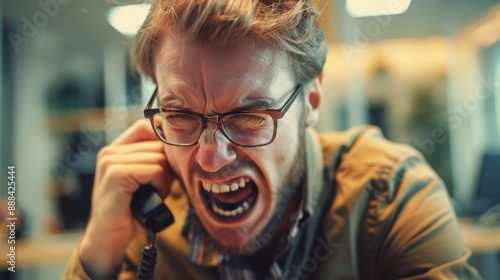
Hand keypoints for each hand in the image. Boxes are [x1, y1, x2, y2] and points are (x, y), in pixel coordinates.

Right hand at [78, 120, 170, 277]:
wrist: (110, 237)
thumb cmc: (133, 209)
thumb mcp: (146, 178)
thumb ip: (157, 159)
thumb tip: (184, 143)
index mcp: (116, 149)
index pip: (147, 126)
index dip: (164, 142)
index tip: (172, 161)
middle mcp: (110, 151)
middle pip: (158, 144)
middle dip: (167, 167)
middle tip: (159, 188)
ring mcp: (111, 161)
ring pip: (159, 158)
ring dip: (164, 180)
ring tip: (153, 194)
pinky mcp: (116, 174)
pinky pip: (155, 170)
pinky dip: (161, 186)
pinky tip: (153, 197)